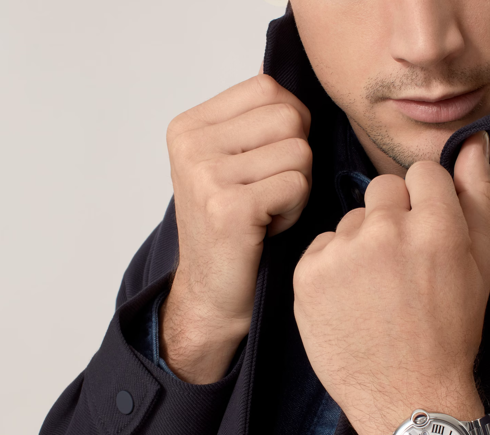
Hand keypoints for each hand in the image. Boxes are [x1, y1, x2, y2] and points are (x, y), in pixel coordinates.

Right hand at [160, 61, 312, 382]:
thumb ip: (253, 125)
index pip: (269, 88)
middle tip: (270, 194)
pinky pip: (297, 184)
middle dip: (297, 159)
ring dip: (297, 188)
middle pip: (290, 117)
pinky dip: (294, 211)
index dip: (290, 126)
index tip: (267, 166)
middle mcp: (191, 144)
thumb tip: (290, 84)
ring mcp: (206, 174)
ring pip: (300, 152)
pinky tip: (269, 229)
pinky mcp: (229, 207)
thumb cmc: (232, 232)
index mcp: (190, 127)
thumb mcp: (230, 166)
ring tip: (268, 213)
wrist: (212, 295)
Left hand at [293, 131, 489, 434]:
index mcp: (436, 226)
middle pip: (381, 188)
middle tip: (398, 265)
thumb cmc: (449, 332)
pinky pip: (322, 247)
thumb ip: (477, 195)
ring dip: (360, 244)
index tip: (424, 232)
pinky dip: (332, 267)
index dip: (424, 202)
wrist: (407, 395)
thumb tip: (473, 140)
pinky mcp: (308, 274)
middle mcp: (386, 231)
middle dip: (392, 217)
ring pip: (350, 220)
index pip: (422, 172)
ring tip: (373, 291)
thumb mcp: (481, 265)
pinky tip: (349, 300)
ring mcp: (342, 253)